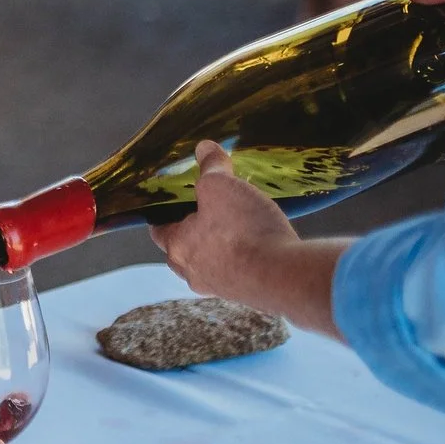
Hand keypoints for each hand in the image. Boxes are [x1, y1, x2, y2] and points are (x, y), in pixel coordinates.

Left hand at [150, 140, 297, 299]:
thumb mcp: (221, 186)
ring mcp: (221, 288)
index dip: (163, 216)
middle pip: (183, 252)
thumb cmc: (243, 231)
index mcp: (177, 247)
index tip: (169, 206)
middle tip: (205, 215)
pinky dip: (242, 261)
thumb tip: (205, 148)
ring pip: (210, 265)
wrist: (285, 276)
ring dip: (218, 249)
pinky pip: (237, 275)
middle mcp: (193, 274)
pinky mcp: (249, 295)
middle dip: (191, 234)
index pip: (159, 231)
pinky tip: (258, 247)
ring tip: (235, 229)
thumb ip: (211, 167)